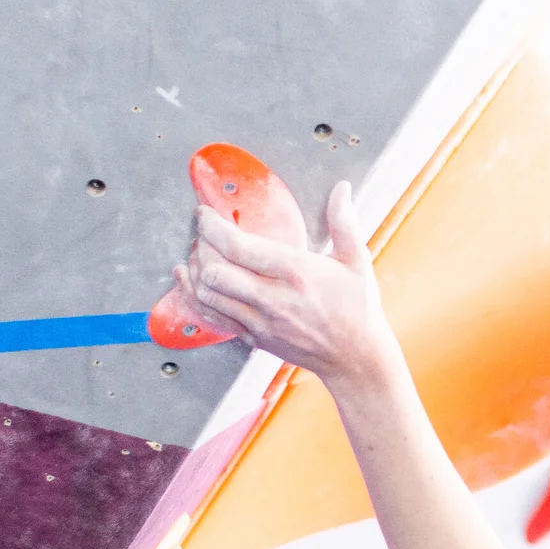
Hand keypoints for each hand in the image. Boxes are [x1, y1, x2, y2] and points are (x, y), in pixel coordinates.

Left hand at [175, 180, 400, 388]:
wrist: (357, 359)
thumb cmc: (359, 309)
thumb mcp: (357, 261)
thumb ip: (344, 222)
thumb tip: (342, 189)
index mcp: (296, 272)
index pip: (237, 246)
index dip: (212, 227)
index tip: (205, 214)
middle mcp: (273, 298)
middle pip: (214, 270)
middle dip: (200, 246)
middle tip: (203, 233)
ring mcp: (260, 322)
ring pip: (207, 294)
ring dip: (195, 271)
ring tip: (198, 254)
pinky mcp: (254, 338)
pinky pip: (213, 317)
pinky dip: (194, 297)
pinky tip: (190, 281)